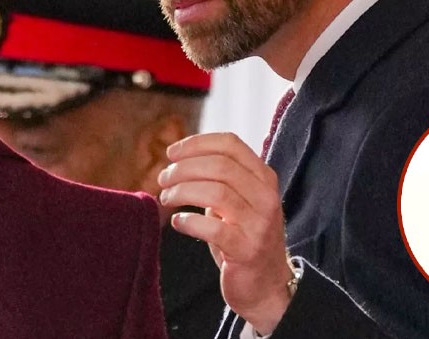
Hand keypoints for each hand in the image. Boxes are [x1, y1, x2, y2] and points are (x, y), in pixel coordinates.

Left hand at [158, 132, 292, 333]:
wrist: (266, 284)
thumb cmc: (242, 236)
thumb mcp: (238, 200)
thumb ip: (219, 178)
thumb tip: (177, 158)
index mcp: (264, 177)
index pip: (230, 144)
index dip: (196, 144)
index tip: (171, 153)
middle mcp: (266, 197)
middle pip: (219, 166)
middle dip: (183, 169)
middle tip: (163, 179)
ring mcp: (259, 224)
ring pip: (215, 193)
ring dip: (182, 192)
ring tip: (166, 199)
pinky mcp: (246, 250)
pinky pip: (212, 228)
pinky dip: (188, 221)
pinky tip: (178, 222)